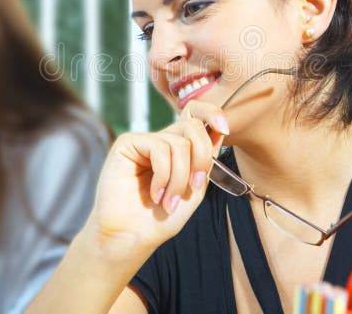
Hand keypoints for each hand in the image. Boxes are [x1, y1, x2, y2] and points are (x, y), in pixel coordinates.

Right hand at [86, 100, 228, 260]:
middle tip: (195, 185)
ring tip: (169, 201)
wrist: (132, 237)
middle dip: (201, 157)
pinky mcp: (127, 143)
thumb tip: (219, 130)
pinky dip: (164, 176)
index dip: (212, 113)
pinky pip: (159, 148)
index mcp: (180, 149)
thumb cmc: (162, 218)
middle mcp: (162, 140)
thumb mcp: (195, 188)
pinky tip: (156, 194)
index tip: (224, 129)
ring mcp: (145, 141)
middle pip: (193, 126)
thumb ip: (206, 160)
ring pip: (179, 143)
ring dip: (180, 178)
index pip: (196, 115)